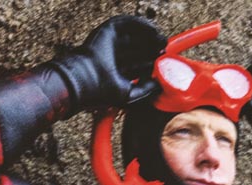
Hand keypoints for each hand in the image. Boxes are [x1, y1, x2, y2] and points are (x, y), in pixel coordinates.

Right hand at [52, 15, 166, 109]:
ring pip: (134, 35)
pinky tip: (153, 31)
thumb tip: (160, 85)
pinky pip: (127, 23)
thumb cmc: (102, 91)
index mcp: (117, 72)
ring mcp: (109, 43)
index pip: (139, 64)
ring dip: (150, 35)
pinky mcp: (107, 31)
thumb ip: (146, 90)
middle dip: (153, 48)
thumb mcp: (130, 94)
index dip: (153, 62)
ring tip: (162, 40)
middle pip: (138, 48)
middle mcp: (113, 56)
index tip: (164, 62)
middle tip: (165, 49)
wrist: (85, 81)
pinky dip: (141, 24)